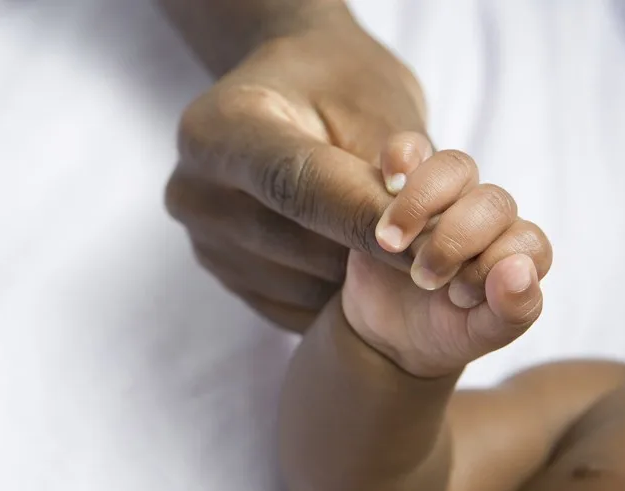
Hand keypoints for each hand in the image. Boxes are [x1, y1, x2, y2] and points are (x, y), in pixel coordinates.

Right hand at [164, 6, 427, 331]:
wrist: (285, 93)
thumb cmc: (334, 83)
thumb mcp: (373, 99)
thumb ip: (397, 161)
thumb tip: (424, 225)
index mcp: (221, 126)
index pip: (296, 184)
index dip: (363, 219)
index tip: (426, 243)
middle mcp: (196, 187)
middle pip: (295, 241)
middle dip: (368, 253)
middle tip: (428, 251)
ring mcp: (202, 235)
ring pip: (298, 283)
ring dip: (354, 277)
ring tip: (385, 242)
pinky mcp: (220, 270)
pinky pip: (290, 305)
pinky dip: (333, 292)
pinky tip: (351, 257)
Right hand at [342, 143, 552, 377]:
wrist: (388, 331)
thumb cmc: (444, 330)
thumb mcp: (478, 336)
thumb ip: (511, 311)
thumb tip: (519, 271)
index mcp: (514, 251)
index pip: (528, 241)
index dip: (494, 266)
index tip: (458, 298)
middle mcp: (485, 217)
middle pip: (492, 201)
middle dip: (456, 241)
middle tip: (424, 278)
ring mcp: (444, 197)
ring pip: (455, 167)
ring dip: (422, 203)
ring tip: (391, 245)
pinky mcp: (400, 184)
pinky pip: (408, 148)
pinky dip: (400, 156)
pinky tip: (388, 182)